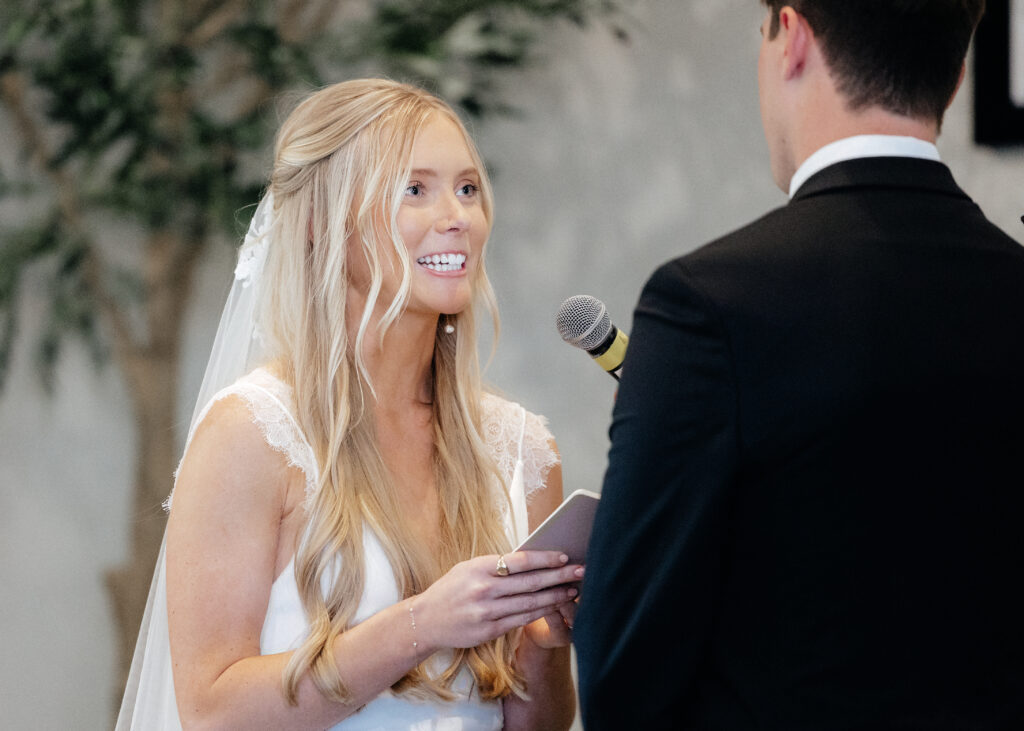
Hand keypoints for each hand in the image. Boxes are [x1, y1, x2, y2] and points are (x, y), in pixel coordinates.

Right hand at [413, 550, 583, 652]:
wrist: (426, 620)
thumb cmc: (451, 589)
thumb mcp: (468, 568)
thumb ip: (496, 565)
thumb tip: (531, 558)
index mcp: (479, 567)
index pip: (520, 561)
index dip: (545, 558)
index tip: (564, 556)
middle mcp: (484, 589)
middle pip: (530, 582)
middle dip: (559, 576)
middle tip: (580, 571)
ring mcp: (487, 612)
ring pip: (530, 603)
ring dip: (555, 596)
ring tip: (573, 590)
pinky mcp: (489, 630)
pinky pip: (521, 619)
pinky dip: (540, 612)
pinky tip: (554, 606)